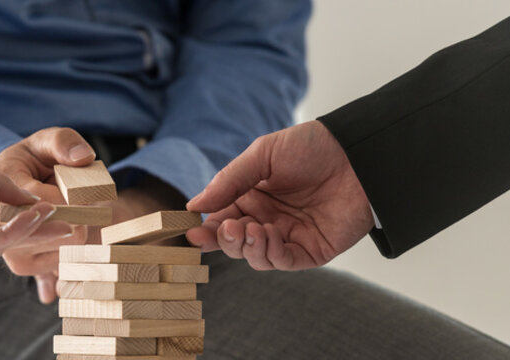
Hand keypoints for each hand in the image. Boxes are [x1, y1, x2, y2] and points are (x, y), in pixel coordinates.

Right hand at [0, 128, 94, 302]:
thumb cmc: (30, 161)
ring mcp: (9, 250)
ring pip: (66, 247)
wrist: (12, 186)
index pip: (52, 203)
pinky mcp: (22, 265)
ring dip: (76, 227)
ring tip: (63, 211)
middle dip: (80, 212)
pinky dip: (69, 242)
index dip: (77, 195)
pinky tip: (59, 228)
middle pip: (63, 230)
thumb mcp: (45, 141)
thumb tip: (84, 158)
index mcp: (1, 190)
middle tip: (75, 198)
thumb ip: (64, 142)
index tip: (82, 187)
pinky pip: (63, 260)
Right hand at [185, 121, 374, 270]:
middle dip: (225, 240)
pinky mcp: (310, 250)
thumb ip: (229, 181)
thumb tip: (194, 206)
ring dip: (247, 247)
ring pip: (255, 256)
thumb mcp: (263, 155)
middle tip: (227, 228)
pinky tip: (267, 234)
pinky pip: (282, 261)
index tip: (192, 231)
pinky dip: (269, 253)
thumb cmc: (312, 147)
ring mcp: (288, 236)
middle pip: (234, 242)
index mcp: (250, 197)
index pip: (219, 220)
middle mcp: (266, 219)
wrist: (359, 153)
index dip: (205, 229)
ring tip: (252, 229)